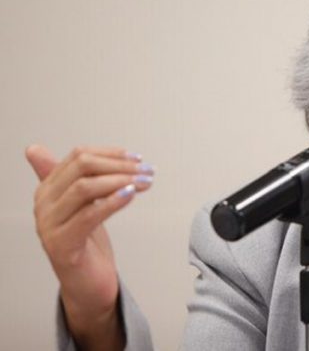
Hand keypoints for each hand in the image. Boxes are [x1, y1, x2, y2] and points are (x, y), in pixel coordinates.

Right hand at [26, 145, 153, 350]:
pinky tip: (130, 195)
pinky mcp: (62, 245)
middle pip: (82, 168)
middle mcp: (43, 205)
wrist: (87, 284)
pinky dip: (112, 202)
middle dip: (119, 165)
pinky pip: (88, 216)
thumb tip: (35, 149)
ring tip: (145, 182)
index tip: (137, 158)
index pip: (78, 156)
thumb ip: (73, 178)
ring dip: (121, 180)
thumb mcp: (82, 205)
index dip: (111, 153)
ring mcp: (49, 226)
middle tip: (147, 170)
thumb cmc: (87, 242)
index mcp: (47, 190)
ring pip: (85, 188)